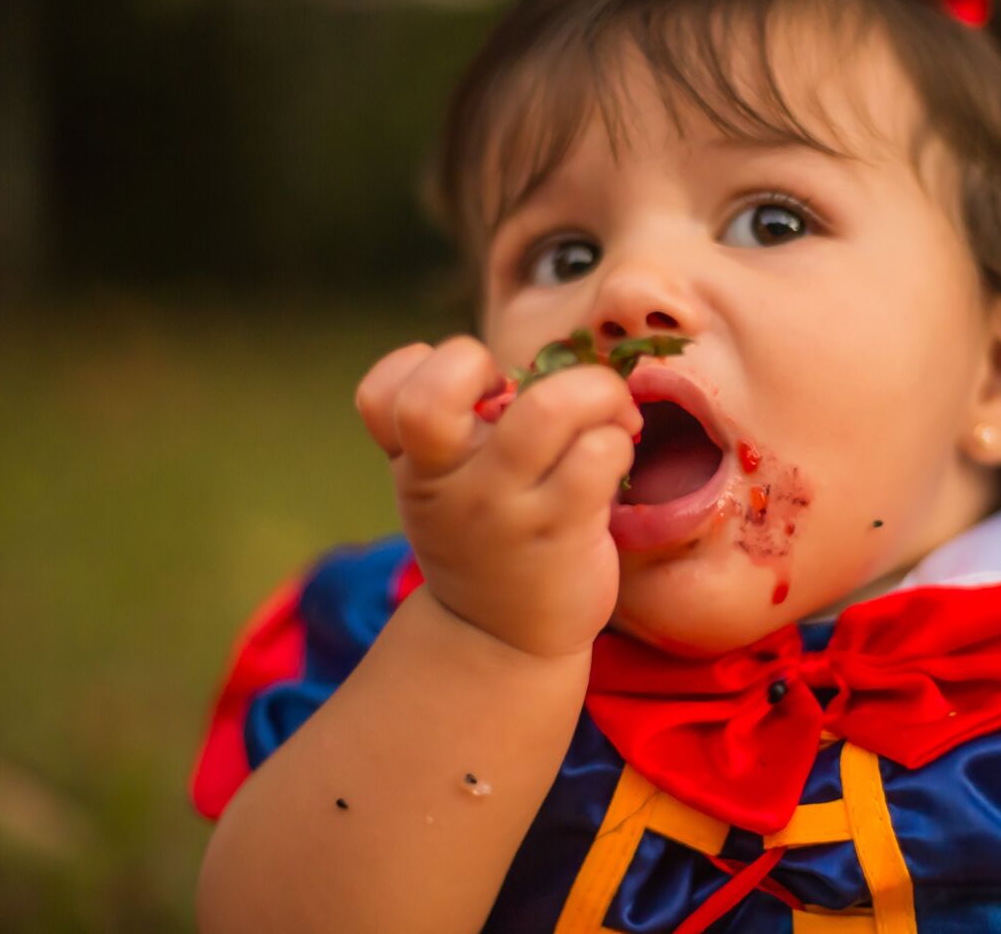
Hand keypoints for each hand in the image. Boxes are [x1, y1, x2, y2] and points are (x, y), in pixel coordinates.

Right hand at [355, 337, 642, 658]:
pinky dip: (619, 441)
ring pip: (549, 409)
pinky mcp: (562, 531)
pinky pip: (599, 454)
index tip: (475, 385)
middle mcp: (449, 482)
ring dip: (595, 392)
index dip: (425, 365)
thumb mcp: (443, 487)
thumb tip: (542, 365)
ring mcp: (503, 509)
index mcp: (415, 463)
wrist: (500, 640)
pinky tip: (616, 457)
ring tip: (609, 415)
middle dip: (485, 360)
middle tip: (530, 387)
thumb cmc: (483, 538)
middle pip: (437, 394)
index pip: (382, 392)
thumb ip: (460, 427)